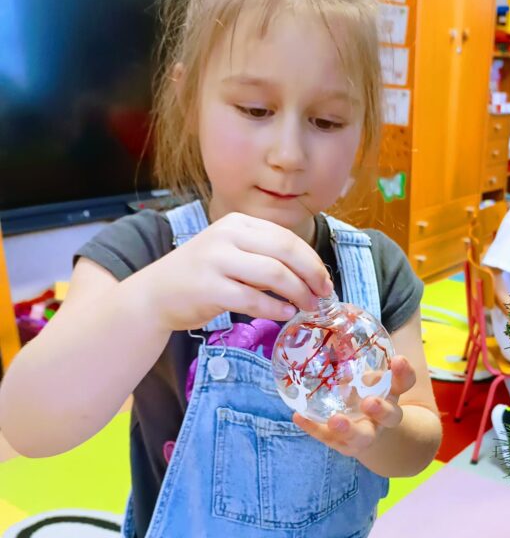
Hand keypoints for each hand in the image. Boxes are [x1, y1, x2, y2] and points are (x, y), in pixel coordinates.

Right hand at [135, 212, 332, 331]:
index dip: (311, 260)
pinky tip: (285, 314)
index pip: (286, 237)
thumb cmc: (200, 276)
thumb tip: (310, 275)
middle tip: (324, 295)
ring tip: (308, 307)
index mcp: (236, 223)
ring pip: (274, 274)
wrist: (155, 294)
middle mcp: (227, 236)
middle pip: (285, 251)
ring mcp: (216, 261)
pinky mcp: (209, 288)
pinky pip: (253, 299)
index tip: (325, 280)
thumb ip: (263, 256)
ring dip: (298, 293)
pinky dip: (274, 308)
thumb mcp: (231, 253)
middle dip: (311, 274)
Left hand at [292, 356, 415, 457]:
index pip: (404, 383)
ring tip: (335, 420)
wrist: (370, 429)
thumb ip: (359, 360)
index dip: (403, 372)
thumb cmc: (368, 393)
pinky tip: (299, 416)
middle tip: (369, 402)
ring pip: (362, 436)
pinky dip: (313, 428)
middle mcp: (384, 418)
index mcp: (393, 395)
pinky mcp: (345, 445)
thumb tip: (338, 328)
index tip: (397, 359)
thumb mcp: (369, 377)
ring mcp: (366, 434)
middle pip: (390, 417)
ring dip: (349, 429)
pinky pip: (329, 439)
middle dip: (381, 410)